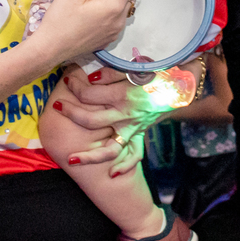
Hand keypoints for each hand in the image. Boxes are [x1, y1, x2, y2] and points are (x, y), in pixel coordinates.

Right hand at [29, 0, 133, 60]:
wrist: (50, 48)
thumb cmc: (61, 18)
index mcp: (114, 7)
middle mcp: (120, 22)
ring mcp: (114, 33)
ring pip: (121, 11)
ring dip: (112, 2)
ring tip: (91, 1)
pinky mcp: (107, 41)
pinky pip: (114, 22)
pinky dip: (108, 15)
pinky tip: (91, 15)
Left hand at [56, 62, 201, 175]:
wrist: (182, 84)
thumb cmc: (158, 71)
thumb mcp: (134, 66)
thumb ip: (110, 73)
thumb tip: (88, 78)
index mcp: (123, 95)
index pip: (89, 94)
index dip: (74, 86)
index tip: (67, 79)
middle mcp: (126, 115)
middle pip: (90, 119)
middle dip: (70, 113)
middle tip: (56, 106)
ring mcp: (134, 127)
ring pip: (109, 148)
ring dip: (90, 156)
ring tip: (70, 159)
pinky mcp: (141, 133)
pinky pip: (134, 154)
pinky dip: (124, 166)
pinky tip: (112, 174)